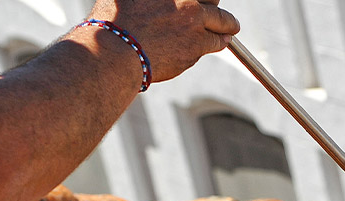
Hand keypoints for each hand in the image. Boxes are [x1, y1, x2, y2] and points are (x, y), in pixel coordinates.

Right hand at [88, 0, 239, 81]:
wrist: (116, 52)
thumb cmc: (113, 24)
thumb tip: (158, 3)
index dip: (200, 1)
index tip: (200, 4)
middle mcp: (185, 0)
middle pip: (212, 0)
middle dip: (215, 7)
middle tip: (222, 15)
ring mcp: (193, 18)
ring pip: (222, 20)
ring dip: (227, 25)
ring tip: (231, 28)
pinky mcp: (198, 43)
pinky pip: (216, 42)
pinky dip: (218, 42)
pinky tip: (222, 42)